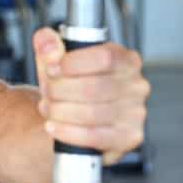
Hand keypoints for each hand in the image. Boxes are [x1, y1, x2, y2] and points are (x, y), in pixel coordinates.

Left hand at [33, 28, 149, 164]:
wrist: (72, 114)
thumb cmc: (68, 82)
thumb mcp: (56, 58)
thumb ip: (48, 44)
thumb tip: (48, 46)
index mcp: (126, 59)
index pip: (105, 57)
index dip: (73, 63)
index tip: (51, 69)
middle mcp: (137, 85)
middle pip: (95, 87)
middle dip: (60, 90)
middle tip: (45, 91)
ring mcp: (136, 113)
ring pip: (93, 113)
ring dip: (60, 111)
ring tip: (46, 107)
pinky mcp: (128, 137)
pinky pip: (95, 136)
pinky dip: (68, 132)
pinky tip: (53, 126)